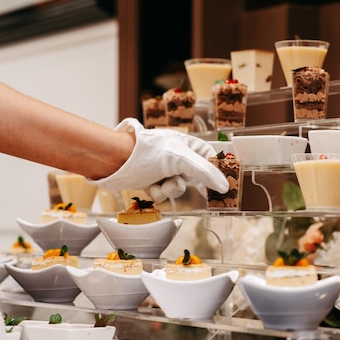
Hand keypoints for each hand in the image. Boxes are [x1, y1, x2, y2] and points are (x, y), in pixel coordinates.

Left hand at [92, 118, 228, 201]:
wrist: (114, 160)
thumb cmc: (147, 152)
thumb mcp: (180, 159)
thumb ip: (205, 172)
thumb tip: (225, 187)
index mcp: (186, 144)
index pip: (210, 157)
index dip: (217, 171)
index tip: (224, 185)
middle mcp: (176, 156)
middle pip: (196, 176)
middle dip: (192, 185)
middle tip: (205, 196)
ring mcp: (164, 169)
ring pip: (179, 187)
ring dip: (172, 190)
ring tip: (163, 185)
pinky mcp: (151, 181)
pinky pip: (163, 193)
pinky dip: (157, 193)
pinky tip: (149, 187)